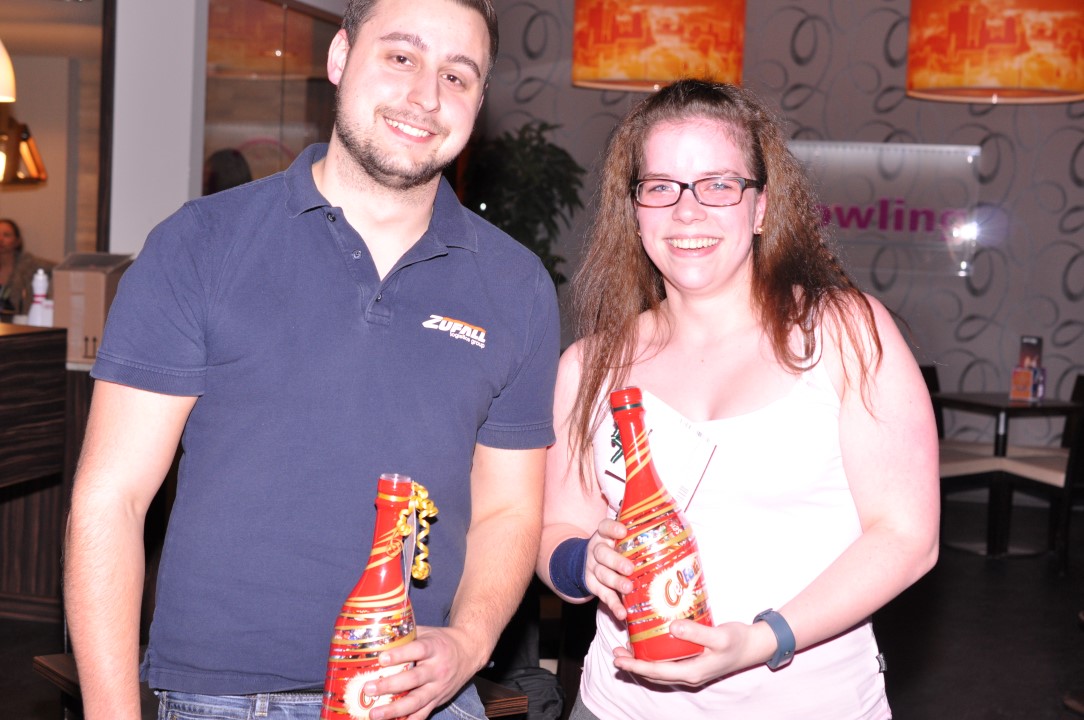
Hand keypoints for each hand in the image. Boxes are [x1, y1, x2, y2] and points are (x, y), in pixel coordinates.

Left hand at [363, 625, 480, 719]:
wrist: (468, 652)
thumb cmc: (441, 641)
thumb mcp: (426, 632)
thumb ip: (405, 634)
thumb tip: (376, 633)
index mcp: (434, 648)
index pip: (417, 650)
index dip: (399, 655)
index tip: (381, 659)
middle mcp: (437, 669)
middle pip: (414, 679)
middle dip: (390, 685)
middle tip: (369, 688)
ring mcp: (438, 687)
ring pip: (417, 701)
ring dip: (394, 709)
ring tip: (374, 713)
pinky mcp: (438, 700)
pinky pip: (423, 714)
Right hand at [585, 518, 634, 619]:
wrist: (587, 563)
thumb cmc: (615, 550)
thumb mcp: (620, 540)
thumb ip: (637, 540)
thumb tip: (672, 540)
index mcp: (604, 536)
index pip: (605, 527)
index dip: (612, 529)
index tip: (623, 532)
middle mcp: (596, 550)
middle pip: (602, 554)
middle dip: (616, 561)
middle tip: (629, 569)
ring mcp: (592, 568)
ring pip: (602, 574)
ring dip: (615, 582)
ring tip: (628, 589)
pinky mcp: (593, 586)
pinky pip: (603, 595)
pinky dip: (613, 604)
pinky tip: (622, 613)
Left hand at [612, 618, 771, 686]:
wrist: (754, 646)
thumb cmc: (738, 640)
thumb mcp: (718, 636)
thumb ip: (695, 632)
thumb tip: (671, 627)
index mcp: (692, 672)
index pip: (656, 672)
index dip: (635, 666)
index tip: (619, 659)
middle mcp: (689, 675)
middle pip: (654, 674)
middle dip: (633, 665)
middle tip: (616, 653)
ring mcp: (692, 670)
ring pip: (660, 670)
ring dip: (642, 662)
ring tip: (626, 651)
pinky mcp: (694, 663)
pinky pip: (669, 664)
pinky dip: (655, 657)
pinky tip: (649, 645)